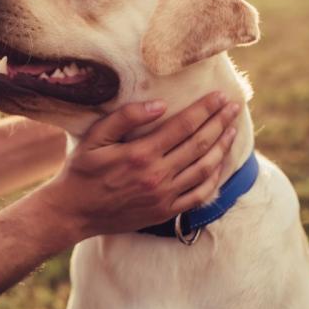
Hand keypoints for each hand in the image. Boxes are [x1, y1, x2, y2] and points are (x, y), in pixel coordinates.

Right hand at [36, 92, 239, 239]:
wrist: (74, 212)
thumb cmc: (81, 171)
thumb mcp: (95, 138)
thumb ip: (125, 118)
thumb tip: (160, 105)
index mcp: (140, 154)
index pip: (183, 126)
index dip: (205, 109)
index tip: (220, 96)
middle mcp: (157, 176)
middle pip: (199, 144)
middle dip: (220, 123)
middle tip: (234, 107)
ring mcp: (164, 196)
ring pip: (204, 168)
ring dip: (222, 147)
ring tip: (232, 130)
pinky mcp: (165, 212)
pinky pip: (199, 195)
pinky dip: (214, 178)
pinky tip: (220, 163)